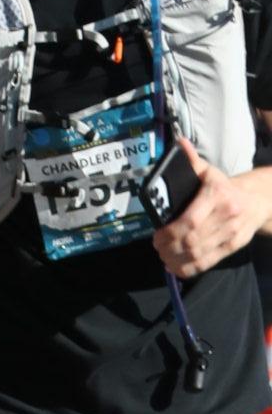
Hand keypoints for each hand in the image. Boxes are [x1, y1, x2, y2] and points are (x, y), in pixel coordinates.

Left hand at [152, 142, 254, 278]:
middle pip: (192, 240)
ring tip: (163, 256)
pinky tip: (175, 267)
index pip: (190, 221)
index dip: (170, 233)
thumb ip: (192, 162)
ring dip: (175, 260)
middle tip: (158, 247)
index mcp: (217, 195)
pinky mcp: (232, 247)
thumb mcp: (210, 172)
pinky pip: (207, 263)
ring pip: (198, 254)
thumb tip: (179, 144)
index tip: (157, 236)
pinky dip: (188, 269)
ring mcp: (231, 233)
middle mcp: (226, 216)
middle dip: (169, 247)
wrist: (257, 200)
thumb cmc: (225, 187)